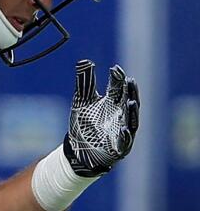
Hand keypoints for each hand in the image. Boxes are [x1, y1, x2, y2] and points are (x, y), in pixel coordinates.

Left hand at [63, 59, 138, 176]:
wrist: (77, 149)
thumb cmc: (83, 124)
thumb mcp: (82, 102)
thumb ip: (85, 83)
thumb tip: (84, 61)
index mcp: (112, 103)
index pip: (118, 88)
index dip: (117, 79)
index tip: (115, 68)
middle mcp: (120, 115)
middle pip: (128, 102)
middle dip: (130, 92)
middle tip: (129, 81)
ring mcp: (122, 132)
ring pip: (131, 120)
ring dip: (132, 112)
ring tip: (131, 101)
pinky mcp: (119, 147)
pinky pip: (125, 141)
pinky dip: (125, 135)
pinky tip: (123, 129)